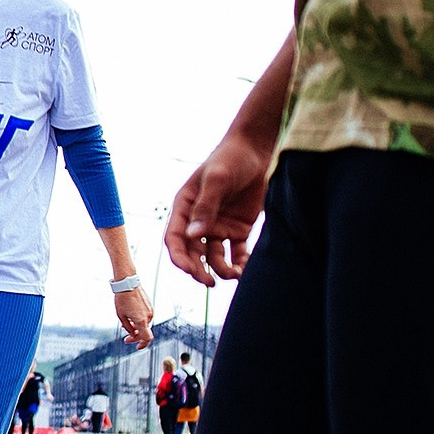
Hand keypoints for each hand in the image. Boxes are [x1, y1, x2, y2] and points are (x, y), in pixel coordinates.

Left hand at [114, 286, 154, 346]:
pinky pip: (145, 317)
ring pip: (144, 324)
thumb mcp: (121, 316)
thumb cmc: (122, 298)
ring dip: (136, 327)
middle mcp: (148, 316)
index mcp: (141, 320)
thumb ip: (128, 327)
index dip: (143, 345)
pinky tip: (130, 317)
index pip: (147, 338)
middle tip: (126, 338)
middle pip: (144, 332)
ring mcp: (150, 310)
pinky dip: (139, 320)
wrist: (127, 283)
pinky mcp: (150, 306)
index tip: (137, 347)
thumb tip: (132, 333)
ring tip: (126, 323)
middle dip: (135, 336)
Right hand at [166, 131, 271, 285]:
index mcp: (185, 207)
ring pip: (214, 257)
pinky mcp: (238, 229)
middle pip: (192, 252)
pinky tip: (244, 270)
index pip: (175, 238)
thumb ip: (205, 207)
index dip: (179, 257)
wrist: (257, 150)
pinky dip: (239, 263)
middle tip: (209, 283)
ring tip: (233, 275)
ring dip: (220, 270)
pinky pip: (236, 252)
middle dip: (198, 270)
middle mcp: (198, 220)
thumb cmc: (231, 159)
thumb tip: (194, 236)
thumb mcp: (217, 180)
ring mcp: (219, 226)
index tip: (190, 271)